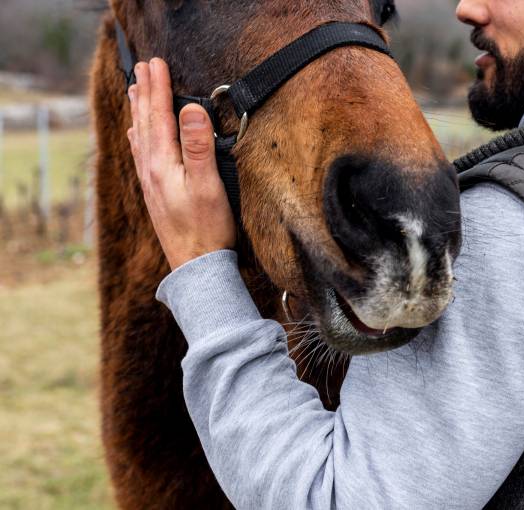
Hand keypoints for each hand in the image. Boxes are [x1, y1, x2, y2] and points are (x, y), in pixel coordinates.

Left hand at [127, 58, 234, 269]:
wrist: (196, 266)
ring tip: (134, 90)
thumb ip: (198, 146)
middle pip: (144, 122)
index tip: (157, 62)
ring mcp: (150, 182)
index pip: (159, 116)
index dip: (159, 88)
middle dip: (144, 92)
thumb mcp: (208, 185)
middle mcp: (150, 169)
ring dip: (138, 110)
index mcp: (162, 163)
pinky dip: (137, 136)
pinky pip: (140, 154)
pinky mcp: (155, 193)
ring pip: (139, 136)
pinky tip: (136, 135)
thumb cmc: (207, 227)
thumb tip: (191, 109)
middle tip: (142, 66)